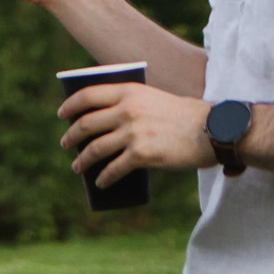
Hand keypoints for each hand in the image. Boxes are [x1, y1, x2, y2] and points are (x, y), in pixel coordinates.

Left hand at [57, 82, 213, 184]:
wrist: (211, 130)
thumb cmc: (185, 115)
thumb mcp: (154, 98)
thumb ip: (131, 105)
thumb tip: (106, 124)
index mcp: (129, 91)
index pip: (88, 95)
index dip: (71, 105)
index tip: (62, 114)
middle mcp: (127, 109)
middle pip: (87, 123)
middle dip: (72, 136)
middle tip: (66, 143)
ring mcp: (133, 132)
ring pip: (95, 148)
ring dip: (82, 159)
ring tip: (77, 166)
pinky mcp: (141, 154)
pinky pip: (114, 168)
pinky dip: (104, 177)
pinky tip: (101, 182)